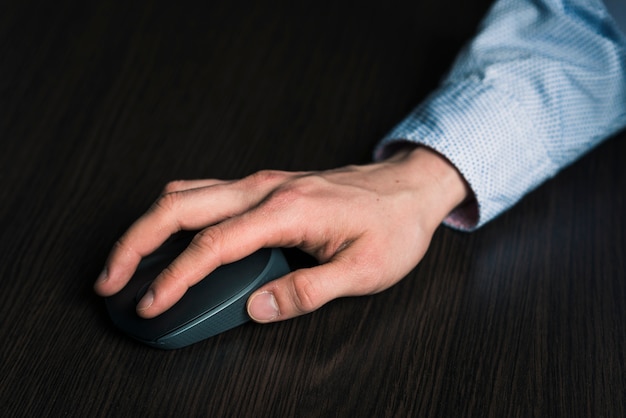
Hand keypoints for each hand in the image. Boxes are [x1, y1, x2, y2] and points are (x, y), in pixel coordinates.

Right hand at [94, 146, 468, 321]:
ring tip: (127, 261)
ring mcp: (262, 183)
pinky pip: (206, 193)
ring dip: (149, 225)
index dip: (177, 277)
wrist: (407, 189)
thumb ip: (308, 292)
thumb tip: (257, 309)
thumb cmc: (392, 227)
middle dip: (136, 241)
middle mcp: (266, 189)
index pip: (214, 244)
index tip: (152, 303)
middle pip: (180, 206)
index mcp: (288, 210)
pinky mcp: (264, 187)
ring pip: (187, 194)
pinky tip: (170, 237)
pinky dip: (175, 215)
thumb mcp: (363, 270)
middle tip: (110, 277)